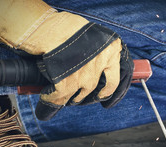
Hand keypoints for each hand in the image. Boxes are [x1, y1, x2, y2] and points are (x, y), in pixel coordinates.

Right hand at [0, 0, 133, 119]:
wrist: (49, 28)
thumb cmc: (67, 27)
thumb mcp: (92, 37)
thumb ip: (98, 51)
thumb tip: (97, 65)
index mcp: (111, 52)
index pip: (118, 79)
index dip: (113, 93)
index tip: (106, 99)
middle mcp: (101, 66)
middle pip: (97, 91)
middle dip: (89, 97)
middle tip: (82, 98)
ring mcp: (85, 77)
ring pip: (79, 97)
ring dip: (72, 99)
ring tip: (65, 98)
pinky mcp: (66, 85)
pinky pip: (59, 98)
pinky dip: (51, 100)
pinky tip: (47, 97)